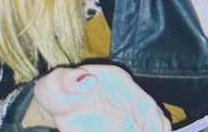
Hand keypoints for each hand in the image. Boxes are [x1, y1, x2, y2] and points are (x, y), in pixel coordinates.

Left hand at [26, 64, 170, 131]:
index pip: (143, 102)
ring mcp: (124, 118)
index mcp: (118, 83)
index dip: (152, 119)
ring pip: (145, 128)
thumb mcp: (56, 82)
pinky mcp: (117, 130)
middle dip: (156, 131)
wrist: (51, 107)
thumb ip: (69, 80)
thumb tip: (88, 82)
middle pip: (152, 118)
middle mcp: (127, 101)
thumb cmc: (56, 89)